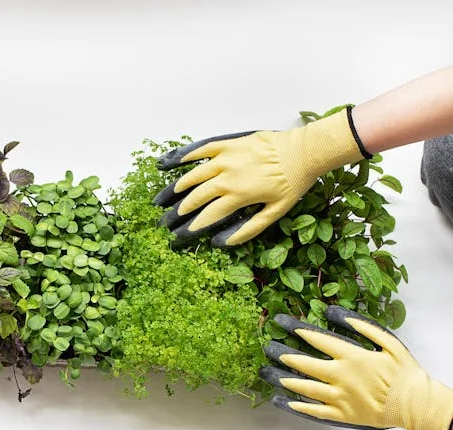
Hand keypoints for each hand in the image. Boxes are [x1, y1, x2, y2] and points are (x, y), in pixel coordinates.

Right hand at [153, 108, 366, 247]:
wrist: (305, 151)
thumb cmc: (293, 182)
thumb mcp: (275, 212)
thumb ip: (249, 229)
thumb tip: (222, 242)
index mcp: (238, 195)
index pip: (208, 215)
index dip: (193, 227)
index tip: (181, 235)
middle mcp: (227, 176)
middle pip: (197, 196)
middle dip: (180, 210)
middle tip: (168, 219)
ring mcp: (226, 158)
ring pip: (195, 174)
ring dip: (179, 186)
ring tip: (168, 195)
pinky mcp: (230, 143)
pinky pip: (204, 148)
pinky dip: (187, 156)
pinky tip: (174, 162)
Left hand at [260, 305, 452, 429]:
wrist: (416, 404)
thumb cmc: (404, 372)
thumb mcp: (388, 343)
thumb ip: (363, 326)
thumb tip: (336, 314)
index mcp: (352, 357)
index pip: (318, 340)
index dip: (298, 330)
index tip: (282, 323)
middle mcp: (341, 377)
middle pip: (304, 363)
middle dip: (283, 354)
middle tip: (267, 348)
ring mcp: (339, 398)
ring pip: (304, 388)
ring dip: (283, 379)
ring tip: (267, 373)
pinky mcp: (342, 415)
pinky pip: (314, 411)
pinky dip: (296, 406)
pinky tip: (281, 401)